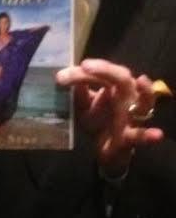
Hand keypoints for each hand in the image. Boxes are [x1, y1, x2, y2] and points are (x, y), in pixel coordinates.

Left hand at [56, 59, 163, 175]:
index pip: (103, 72)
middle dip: (106, 70)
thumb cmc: (97, 122)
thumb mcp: (82, 107)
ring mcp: (132, 117)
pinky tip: (156, 135)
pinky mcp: (130, 137)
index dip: (84, 72)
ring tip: (142, 81)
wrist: (103, 151)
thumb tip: (66, 77)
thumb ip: (77, 94)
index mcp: (114, 87)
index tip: (62, 77)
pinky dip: (149, 136)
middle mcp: (127, 98)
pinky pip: (141, 136)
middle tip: (85, 66)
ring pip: (145, 102)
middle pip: (123, 78)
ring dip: (145, 92)